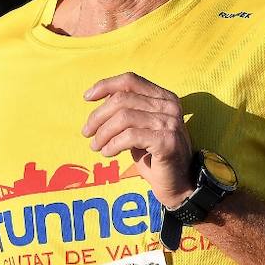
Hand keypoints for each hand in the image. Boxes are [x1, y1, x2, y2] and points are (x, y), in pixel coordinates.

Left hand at [83, 72, 193, 207]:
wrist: (178, 183)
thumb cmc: (153, 155)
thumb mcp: (138, 128)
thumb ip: (125, 111)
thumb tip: (99, 99)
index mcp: (163, 97)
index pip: (130, 81)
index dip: (106, 85)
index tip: (87, 97)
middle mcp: (169, 106)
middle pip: (122, 100)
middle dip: (98, 116)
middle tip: (87, 132)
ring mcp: (170, 123)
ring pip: (123, 118)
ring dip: (103, 133)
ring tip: (96, 146)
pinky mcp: (167, 141)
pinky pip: (130, 136)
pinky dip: (113, 144)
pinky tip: (108, 152)